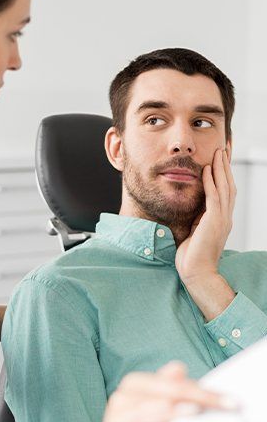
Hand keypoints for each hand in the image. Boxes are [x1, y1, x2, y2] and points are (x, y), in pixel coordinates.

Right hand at [90, 361, 230, 421]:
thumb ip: (170, 408)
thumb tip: (191, 394)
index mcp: (136, 386)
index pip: (174, 377)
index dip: (201, 387)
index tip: (226, 400)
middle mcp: (127, 391)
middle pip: (172, 384)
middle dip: (203, 393)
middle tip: (228, 404)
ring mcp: (122, 407)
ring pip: (164, 395)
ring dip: (193, 400)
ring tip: (214, 407)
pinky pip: (151, 415)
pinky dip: (172, 412)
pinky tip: (188, 412)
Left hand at [175, 149, 235, 283]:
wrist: (196, 273)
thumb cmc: (191, 257)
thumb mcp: (195, 232)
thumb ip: (197, 218)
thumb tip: (192, 207)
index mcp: (221, 219)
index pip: (226, 191)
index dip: (224, 174)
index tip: (222, 158)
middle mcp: (225, 217)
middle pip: (229, 185)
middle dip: (226, 165)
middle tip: (224, 148)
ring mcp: (222, 219)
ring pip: (224, 188)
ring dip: (221, 168)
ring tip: (218, 152)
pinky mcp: (213, 222)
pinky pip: (213, 197)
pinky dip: (211, 182)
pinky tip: (207, 169)